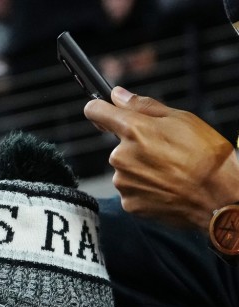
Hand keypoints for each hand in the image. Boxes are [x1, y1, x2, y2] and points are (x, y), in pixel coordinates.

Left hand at [84, 87, 238, 231]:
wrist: (218, 197)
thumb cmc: (206, 155)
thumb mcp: (182, 119)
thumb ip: (143, 106)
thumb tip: (117, 95)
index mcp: (134, 130)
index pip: (97, 112)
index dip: (99, 109)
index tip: (101, 110)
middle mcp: (121, 156)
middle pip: (119, 145)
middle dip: (137, 146)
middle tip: (167, 152)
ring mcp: (123, 182)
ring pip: (126, 169)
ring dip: (142, 168)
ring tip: (170, 172)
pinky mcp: (128, 203)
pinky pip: (131, 189)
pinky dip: (145, 188)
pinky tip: (166, 187)